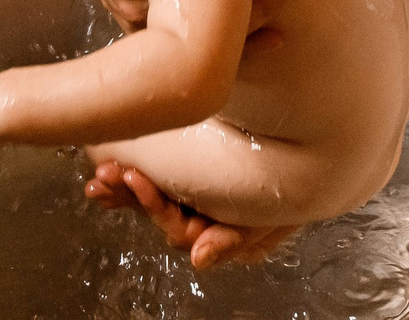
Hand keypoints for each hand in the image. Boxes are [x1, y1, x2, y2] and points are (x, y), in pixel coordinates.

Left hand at [85, 161, 299, 268]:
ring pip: (154, 200)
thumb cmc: (294, 185)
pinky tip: (103, 188)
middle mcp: (204, 223)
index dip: (154, 204)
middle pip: (159, 214)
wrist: (309, 148)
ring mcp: (195, 203)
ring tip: (99, 179)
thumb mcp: (271, 214)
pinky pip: (155, 186)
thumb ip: (236, 237)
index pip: (180, 229)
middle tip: (107, 174)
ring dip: (124, 189)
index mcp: (221, 236)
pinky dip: (129, 186)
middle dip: (130, 194)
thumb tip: (197, 260)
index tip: (134, 177)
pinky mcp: (188, 182)